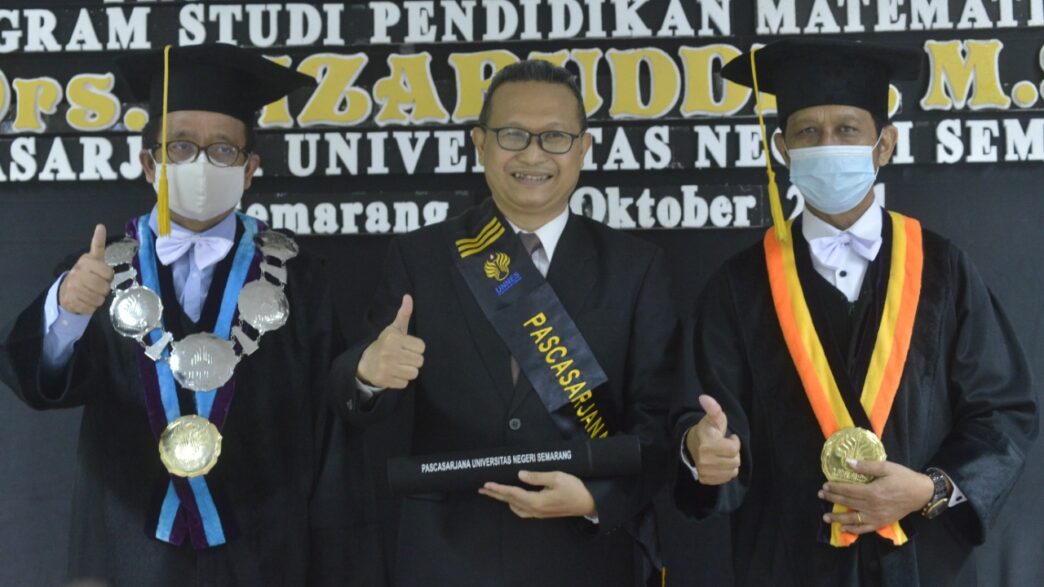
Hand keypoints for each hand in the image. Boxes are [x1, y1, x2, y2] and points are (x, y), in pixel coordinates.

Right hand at [58, 224, 113, 314]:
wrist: (66, 290)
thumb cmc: (85, 272)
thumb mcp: (93, 258)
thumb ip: (98, 244)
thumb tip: (101, 226)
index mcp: (85, 262)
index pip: (108, 273)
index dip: (108, 276)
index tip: (103, 275)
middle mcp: (77, 273)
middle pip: (104, 287)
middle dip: (104, 289)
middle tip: (98, 286)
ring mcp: (72, 288)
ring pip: (99, 299)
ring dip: (98, 298)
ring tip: (91, 292)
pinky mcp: (71, 301)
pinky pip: (91, 308)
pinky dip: (91, 306)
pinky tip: (85, 300)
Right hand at [357, 294, 424, 388]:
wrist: (365, 362)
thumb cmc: (385, 344)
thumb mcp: (393, 329)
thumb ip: (403, 314)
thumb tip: (408, 296)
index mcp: (393, 338)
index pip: (421, 347)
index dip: (416, 348)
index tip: (407, 347)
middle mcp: (389, 352)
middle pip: (419, 361)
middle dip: (413, 360)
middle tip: (403, 357)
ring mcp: (386, 367)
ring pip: (414, 373)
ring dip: (408, 371)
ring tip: (400, 365)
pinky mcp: (385, 380)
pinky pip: (405, 383)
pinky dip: (401, 380)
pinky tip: (394, 373)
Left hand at [479, 470, 595, 518]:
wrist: (588, 503)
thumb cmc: (574, 489)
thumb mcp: (557, 478)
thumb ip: (537, 477)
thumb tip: (520, 475)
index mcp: (536, 501)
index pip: (513, 493)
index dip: (498, 488)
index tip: (486, 484)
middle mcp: (534, 510)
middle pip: (510, 501)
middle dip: (495, 495)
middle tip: (482, 489)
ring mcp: (538, 513)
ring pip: (515, 507)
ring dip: (503, 499)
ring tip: (493, 493)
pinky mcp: (542, 514)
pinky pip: (522, 511)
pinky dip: (513, 505)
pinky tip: (512, 501)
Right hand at [684, 394, 740, 484]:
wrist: (692, 445)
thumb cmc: (706, 431)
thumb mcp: (712, 419)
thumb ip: (713, 409)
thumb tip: (704, 398)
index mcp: (706, 446)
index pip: (733, 449)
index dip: (735, 442)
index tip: (729, 437)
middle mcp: (704, 461)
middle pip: (735, 461)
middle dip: (733, 453)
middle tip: (725, 446)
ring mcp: (705, 472)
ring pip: (732, 471)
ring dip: (731, 462)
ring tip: (723, 454)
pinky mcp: (706, 480)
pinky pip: (727, 478)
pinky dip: (726, 471)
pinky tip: (720, 462)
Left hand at [818, 459, 934, 533]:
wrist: (921, 493)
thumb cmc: (903, 477)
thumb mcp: (886, 467)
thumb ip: (866, 466)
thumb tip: (847, 462)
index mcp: (872, 492)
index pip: (848, 491)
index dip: (835, 488)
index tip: (824, 486)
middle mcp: (872, 506)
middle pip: (847, 503)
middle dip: (832, 499)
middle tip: (820, 496)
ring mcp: (876, 516)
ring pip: (853, 519)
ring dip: (838, 518)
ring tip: (825, 517)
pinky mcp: (881, 522)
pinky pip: (865, 528)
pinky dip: (853, 530)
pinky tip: (843, 529)